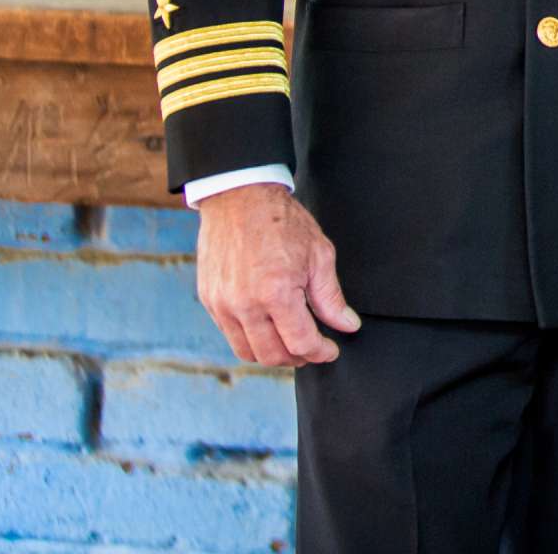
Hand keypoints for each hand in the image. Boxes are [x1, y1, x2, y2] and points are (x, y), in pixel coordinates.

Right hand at [196, 184, 359, 367]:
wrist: (240, 198)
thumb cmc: (281, 221)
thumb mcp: (319, 254)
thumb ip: (331, 297)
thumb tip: (347, 325)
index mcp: (276, 293)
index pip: (301, 343)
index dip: (321, 352)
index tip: (331, 350)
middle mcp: (244, 304)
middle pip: (273, 355)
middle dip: (298, 358)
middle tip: (312, 349)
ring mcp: (222, 304)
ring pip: (248, 352)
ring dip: (273, 354)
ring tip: (291, 343)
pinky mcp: (210, 300)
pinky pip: (230, 335)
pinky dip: (251, 340)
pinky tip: (268, 327)